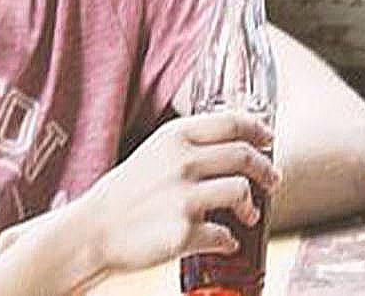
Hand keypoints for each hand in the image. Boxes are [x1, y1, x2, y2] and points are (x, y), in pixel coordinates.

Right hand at [70, 111, 279, 275]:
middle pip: (245, 156)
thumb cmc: (123, 193)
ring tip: (249, 215)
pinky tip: (226, 242)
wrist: (92, 232)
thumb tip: (230, 146)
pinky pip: (224, 235)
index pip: (232, 122)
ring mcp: (184, 198)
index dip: (258, 130)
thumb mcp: (153, 152)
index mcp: (174, 137)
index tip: (268, 138)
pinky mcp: (184, 232)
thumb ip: (189, 146)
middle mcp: (182, 162)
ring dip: (251, 207)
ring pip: (242, 192)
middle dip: (267, 170)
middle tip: (273, 179)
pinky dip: (229, 241)